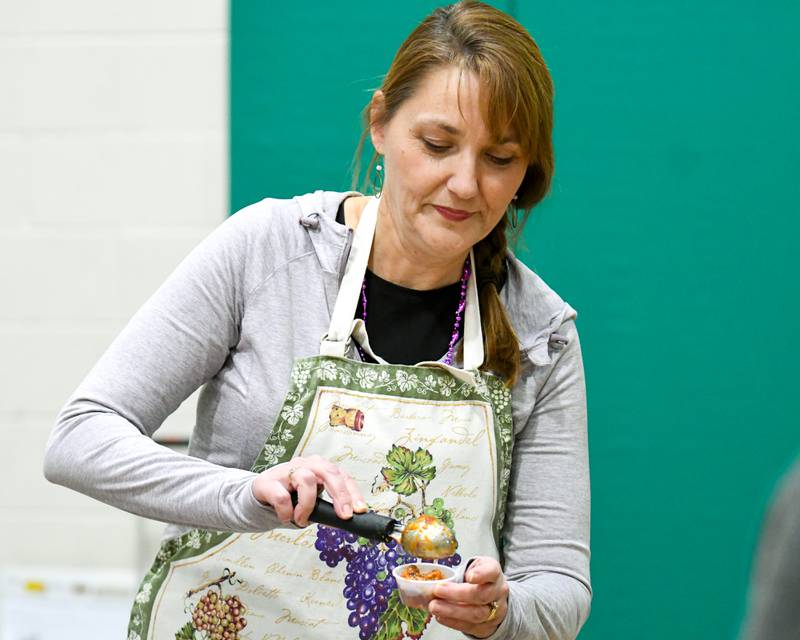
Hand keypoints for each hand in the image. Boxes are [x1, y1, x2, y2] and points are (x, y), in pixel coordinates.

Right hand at [252, 455, 366, 526]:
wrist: (260, 493)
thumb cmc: (291, 496)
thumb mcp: (312, 503)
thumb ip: (327, 510)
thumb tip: (343, 522)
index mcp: (320, 467)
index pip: (342, 476)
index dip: (353, 493)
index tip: (360, 511)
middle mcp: (306, 464)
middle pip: (329, 471)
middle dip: (340, 494)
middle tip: (344, 515)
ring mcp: (287, 470)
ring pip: (306, 481)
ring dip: (307, 506)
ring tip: (302, 519)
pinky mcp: (269, 481)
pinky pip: (282, 497)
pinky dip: (287, 512)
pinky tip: (285, 518)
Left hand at [428, 556, 508, 637]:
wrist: (492, 595)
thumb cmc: (479, 578)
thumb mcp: (474, 565)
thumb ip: (461, 570)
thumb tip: (436, 578)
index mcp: (494, 572)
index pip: (491, 572)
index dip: (481, 574)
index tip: (469, 576)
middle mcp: (498, 591)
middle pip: (481, 595)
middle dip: (458, 594)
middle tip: (438, 590)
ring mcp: (496, 611)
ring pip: (477, 614)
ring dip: (453, 611)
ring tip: (435, 606)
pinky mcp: (488, 626)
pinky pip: (471, 626)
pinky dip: (453, 622)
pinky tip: (441, 616)